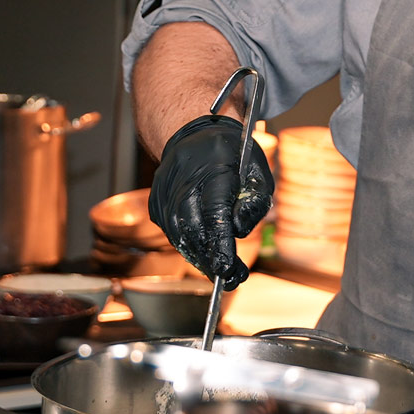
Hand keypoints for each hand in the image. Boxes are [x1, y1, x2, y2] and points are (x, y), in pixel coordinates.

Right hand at [147, 115, 272, 288]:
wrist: (193, 135)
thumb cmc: (232, 154)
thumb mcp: (257, 171)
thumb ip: (254, 202)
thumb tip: (238, 231)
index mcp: (213, 167)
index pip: (214, 212)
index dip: (220, 243)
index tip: (229, 268)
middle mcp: (183, 180)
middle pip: (193, 228)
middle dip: (212, 258)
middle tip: (232, 278)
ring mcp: (164, 192)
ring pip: (179, 235)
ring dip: (201, 258)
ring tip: (222, 273)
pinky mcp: (156, 203)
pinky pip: (172, 232)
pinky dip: (189, 246)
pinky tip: (205, 255)